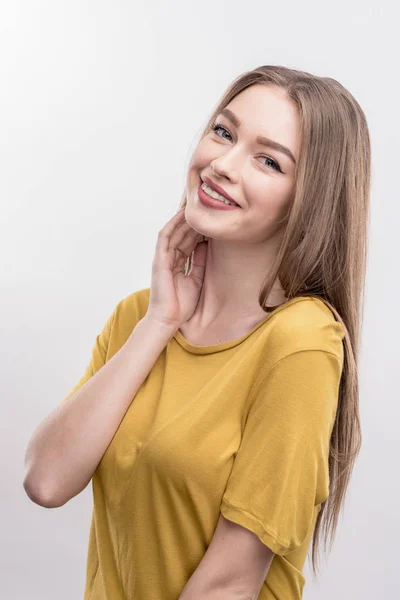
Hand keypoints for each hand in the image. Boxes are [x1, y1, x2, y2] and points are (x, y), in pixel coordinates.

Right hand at [146, 207, 207, 327]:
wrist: (168, 319)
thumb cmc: (181, 305)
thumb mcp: (195, 279)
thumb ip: (198, 262)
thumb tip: (205, 246)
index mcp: (176, 263)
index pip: (188, 241)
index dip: (198, 229)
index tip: (210, 218)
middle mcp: (168, 258)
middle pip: (181, 234)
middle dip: (192, 220)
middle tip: (204, 206)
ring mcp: (162, 258)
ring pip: (174, 232)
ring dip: (183, 219)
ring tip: (194, 205)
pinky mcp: (159, 260)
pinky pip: (165, 238)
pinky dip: (173, 225)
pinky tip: (182, 216)